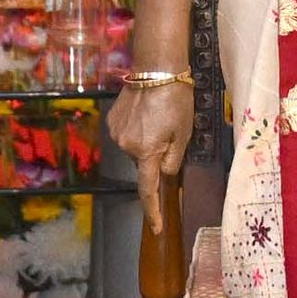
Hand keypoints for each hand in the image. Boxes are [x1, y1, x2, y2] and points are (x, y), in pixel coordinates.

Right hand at [105, 74, 196, 240]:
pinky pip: (127, 135)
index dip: (152, 210)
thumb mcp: (184, 133)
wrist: (155, 69)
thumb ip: (173, 159)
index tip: (156, 228)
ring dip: (146, 142)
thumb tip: (163, 173)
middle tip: (169, 135)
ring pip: (134, 149)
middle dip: (154, 157)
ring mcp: (116, 133)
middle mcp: (127, 147)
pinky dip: (137, 130)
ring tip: (158, 119)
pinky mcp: (112, 120)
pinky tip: (146, 113)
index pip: (148, 189)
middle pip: (142, 164)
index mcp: (147, 152)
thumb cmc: (176, 100)